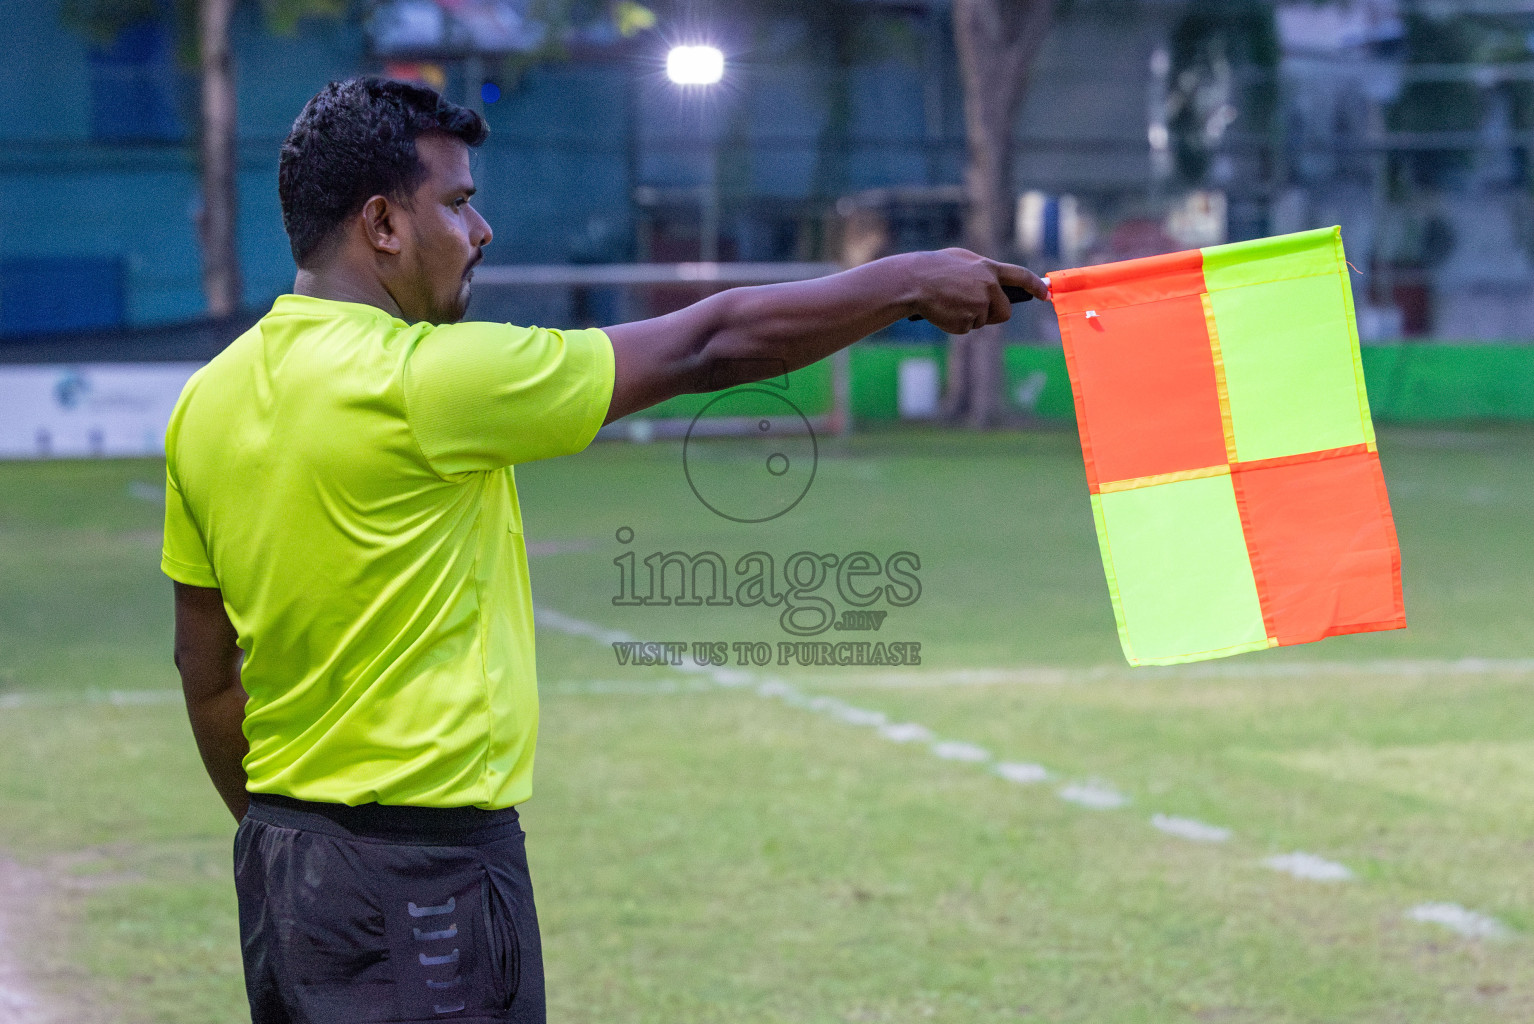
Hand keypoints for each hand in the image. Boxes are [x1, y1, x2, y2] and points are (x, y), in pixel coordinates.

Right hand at [902, 248, 1050, 333]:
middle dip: (992, 314)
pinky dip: (955, 324)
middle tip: (972, 308)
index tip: (1044, 294)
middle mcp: (989, 287)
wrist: (913, 281)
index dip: (1034, 286)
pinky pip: (966, 328)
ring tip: (949, 303)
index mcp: (988, 269)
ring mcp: (979, 305)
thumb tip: (992, 282)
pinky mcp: (966, 322)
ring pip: (982, 322)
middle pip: (1004, 312)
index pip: (1020, 276)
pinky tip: (943, 312)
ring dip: (969, 318)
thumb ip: (980, 270)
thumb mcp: (961, 259)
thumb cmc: (933, 268)